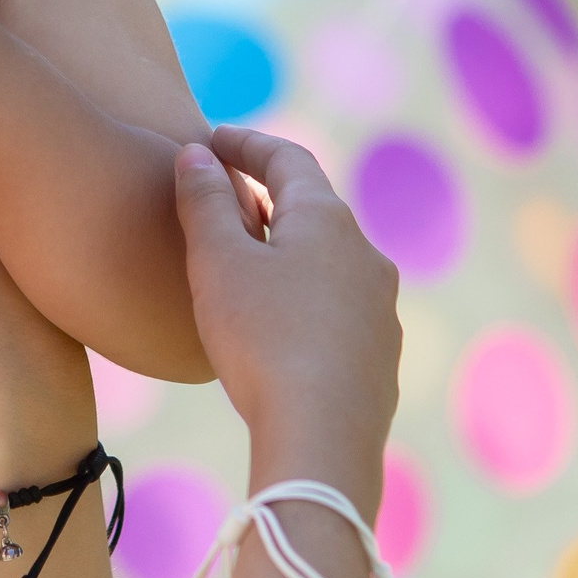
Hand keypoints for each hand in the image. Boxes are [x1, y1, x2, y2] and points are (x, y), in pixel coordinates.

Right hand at [176, 127, 400, 502]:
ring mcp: (380, 308)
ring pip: (329, 261)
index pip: (287, 159)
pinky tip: (278, 325)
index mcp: (327, 220)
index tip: (211, 141)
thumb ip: (205, 201)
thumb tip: (197, 154)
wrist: (322, 436)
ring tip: (249, 265)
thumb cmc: (262, 339)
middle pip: (314, 208)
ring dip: (289, 251)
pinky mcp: (380, 355)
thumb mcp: (218, 261)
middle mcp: (366, 255)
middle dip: (269, 197)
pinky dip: (304, 297)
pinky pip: (337, 308)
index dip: (246, 144)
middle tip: (227, 197)